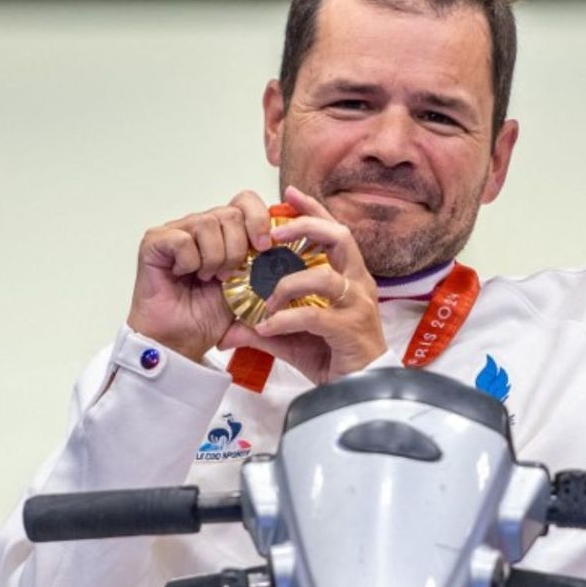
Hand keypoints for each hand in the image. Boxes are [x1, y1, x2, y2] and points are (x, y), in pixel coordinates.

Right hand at [127, 190, 273, 361]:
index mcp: (225, 231)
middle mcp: (201, 225)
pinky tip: (182, 274)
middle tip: (227, 276)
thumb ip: (269, 265)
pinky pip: (181, 240)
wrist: (181, 341)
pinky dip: (189, 262)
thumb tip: (291, 246)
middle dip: (237, 249)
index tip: (264, 247)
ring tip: (206, 277)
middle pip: (231, 213)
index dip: (259, 219)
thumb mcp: (252, 289)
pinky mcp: (154, 241)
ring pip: (207, 223)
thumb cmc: (209, 315)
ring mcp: (176, 231)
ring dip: (213, 258)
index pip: (246, 201)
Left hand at [225, 186, 386, 383]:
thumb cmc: (332, 357)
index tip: (289, 193)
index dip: (313, 210)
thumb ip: (262, 326)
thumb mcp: (291, 337)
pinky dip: (286, 319)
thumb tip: (227, 328)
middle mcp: (357, 284)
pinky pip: (315, 316)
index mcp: (347, 276)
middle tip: (272, 234)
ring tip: (265, 300)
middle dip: (305, 227)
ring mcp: (358, 305)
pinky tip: (267, 328)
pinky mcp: (352, 330)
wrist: (358, 393)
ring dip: (288, 283)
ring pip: (326, 276)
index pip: (332, 232)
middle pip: (339, 238)